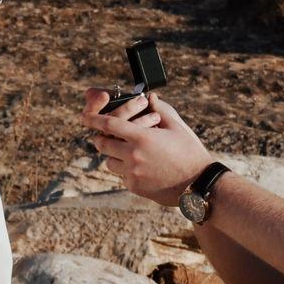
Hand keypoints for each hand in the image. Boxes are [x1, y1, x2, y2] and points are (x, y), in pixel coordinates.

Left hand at [83, 92, 211, 205]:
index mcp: (142, 137)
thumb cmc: (190, 152)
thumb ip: (161, 109)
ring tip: (129, 151)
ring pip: (109, 162)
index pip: (108, 125)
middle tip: (106, 135)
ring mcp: (132, 173)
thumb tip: (150, 97)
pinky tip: (142, 166)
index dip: (93, 119)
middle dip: (101, 138)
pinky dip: (126, 169)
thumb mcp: (178, 127)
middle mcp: (133, 155)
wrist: (198, 184)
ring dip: (114, 155)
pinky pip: (121, 175)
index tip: (84, 117)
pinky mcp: (134, 186)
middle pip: (102, 144)